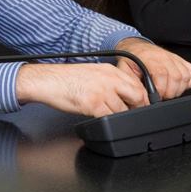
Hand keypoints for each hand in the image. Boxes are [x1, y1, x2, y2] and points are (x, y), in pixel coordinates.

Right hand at [15, 62, 147, 117]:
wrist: (47, 81)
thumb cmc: (66, 79)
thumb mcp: (92, 73)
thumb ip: (110, 81)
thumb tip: (124, 94)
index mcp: (109, 70)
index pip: (137, 84)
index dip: (143, 97)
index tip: (141, 105)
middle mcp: (108, 79)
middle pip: (137, 96)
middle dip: (138, 108)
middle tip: (134, 114)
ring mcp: (101, 92)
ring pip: (123, 110)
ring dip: (120, 116)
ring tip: (110, 116)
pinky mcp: (93, 104)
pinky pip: (110, 118)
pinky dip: (109, 121)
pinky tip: (101, 117)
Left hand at [114, 37, 190, 98]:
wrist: (135, 46)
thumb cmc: (130, 58)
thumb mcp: (125, 71)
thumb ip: (134, 85)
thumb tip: (143, 100)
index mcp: (149, 58)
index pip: (161, 73)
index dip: (161, 88)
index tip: (156, 96)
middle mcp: (163, 56)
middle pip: (176, 77)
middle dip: (169, 92)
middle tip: (162, 95)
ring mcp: (174, 57)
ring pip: (185, 76)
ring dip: (178, 89)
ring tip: (168, 91)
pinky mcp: (181, 60)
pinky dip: (188, 82)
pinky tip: (177, 85)